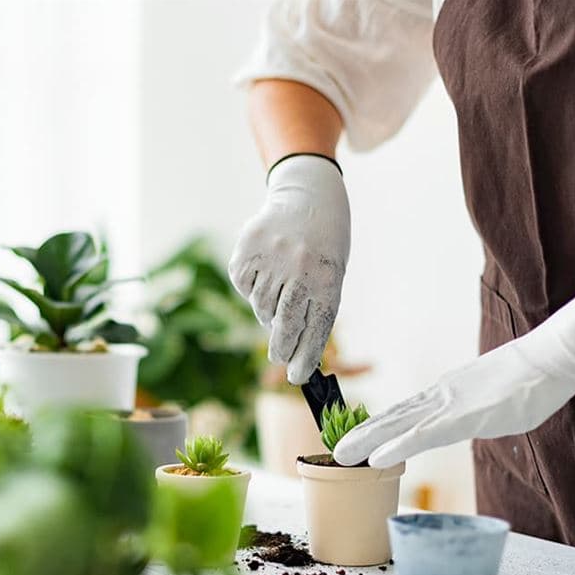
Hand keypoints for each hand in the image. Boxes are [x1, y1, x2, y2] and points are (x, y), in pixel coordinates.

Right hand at [230, 154, 348, 384]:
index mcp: (327, 279)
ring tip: (279, 294)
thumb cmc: (324, 246)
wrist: (308, 197)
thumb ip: (313, 309)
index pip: (314, 330)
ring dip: (268, 312)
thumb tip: (292, 351)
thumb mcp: (331, 275)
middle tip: (280, 357)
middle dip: (282, 347)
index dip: (305, 358)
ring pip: (262, 307)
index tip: (297, 377)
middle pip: (285, 325)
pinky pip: (244, 287)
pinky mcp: (247, 251)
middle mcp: (299, 270)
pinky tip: (264, 273)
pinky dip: (252, 289)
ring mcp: (271, 259)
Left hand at [332, 292, 574, 467]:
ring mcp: (449, 406)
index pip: (406, 412)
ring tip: (340, 456)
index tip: (359, 440)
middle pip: (393, 417)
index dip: (380, 427)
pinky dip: (396, 447)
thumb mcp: (497, 400)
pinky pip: (422, 436)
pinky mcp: (463, 417)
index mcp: (448, 393)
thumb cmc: (533, 379)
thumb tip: (477, 419)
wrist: (552, 357)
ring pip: (398, 426)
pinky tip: (375, 458)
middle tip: (335, 452)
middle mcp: (440, 397)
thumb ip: (480, 411)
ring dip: (367, 442)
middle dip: (362, 436)